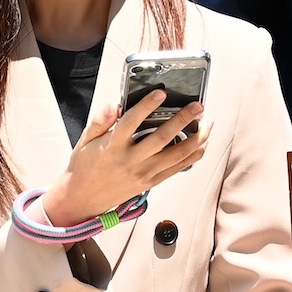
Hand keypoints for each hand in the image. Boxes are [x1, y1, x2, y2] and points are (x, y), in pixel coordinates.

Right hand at [39, 91, 209, 226]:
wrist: (83, 199)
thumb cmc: (85, 166)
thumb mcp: (85, 141)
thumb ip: (100, 121)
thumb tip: (114, 105)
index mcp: (112, 146)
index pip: (131, 122)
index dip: (146, 106)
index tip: (161, 92)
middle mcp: (130, 160)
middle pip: (161, 138)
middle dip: (183, 120)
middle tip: (198, 106)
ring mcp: (143, 173)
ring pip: (176, 155)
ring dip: (196, 138)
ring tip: (208, 123)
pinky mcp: (151, 182)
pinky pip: (177, 169)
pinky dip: (193, 156)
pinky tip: (202, 144)